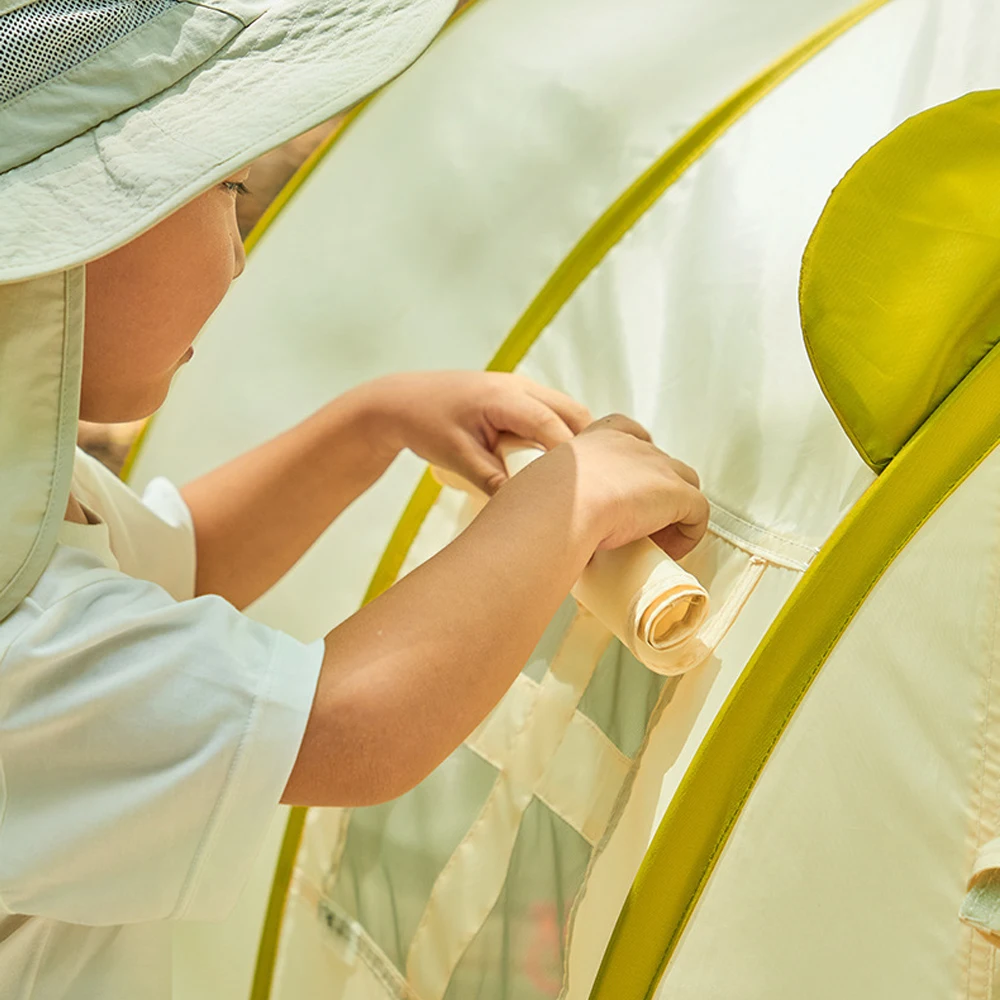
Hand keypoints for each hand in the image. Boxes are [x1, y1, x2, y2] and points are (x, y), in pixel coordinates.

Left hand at [365, 371, 591, 493]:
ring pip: (567, 410)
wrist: (402, 401)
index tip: (583, 487)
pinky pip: (553, 411)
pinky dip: (562, 433)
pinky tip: (556, 462)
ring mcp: (520, 386)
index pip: (550, 424)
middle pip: (573, 412)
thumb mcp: (458, 457)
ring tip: (577, 477)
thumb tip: (523, 506)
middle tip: (591, 484)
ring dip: (575, 439)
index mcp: (503, 397)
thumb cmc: (426, 425)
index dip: (569, 456)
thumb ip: (492, 480)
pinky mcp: (518, 394)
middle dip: (586, 446)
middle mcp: (518, 385)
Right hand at [561, 414, 708, 558]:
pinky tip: (666, 551)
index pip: (630, 433)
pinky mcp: (676, 492)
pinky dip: (687, 534)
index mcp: (598, 437)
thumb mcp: (551, 488)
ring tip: (654, 540)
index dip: (637, 462)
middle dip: (656, 492)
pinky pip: (699, 513)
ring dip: (674, 512)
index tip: (628, 488)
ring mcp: (658, 465)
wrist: (561, 507)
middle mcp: (632, 444)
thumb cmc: (543, 503)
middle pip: (661, 463)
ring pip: (685, 484)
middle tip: (636, 525)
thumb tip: (558, 521)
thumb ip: (564, 494)